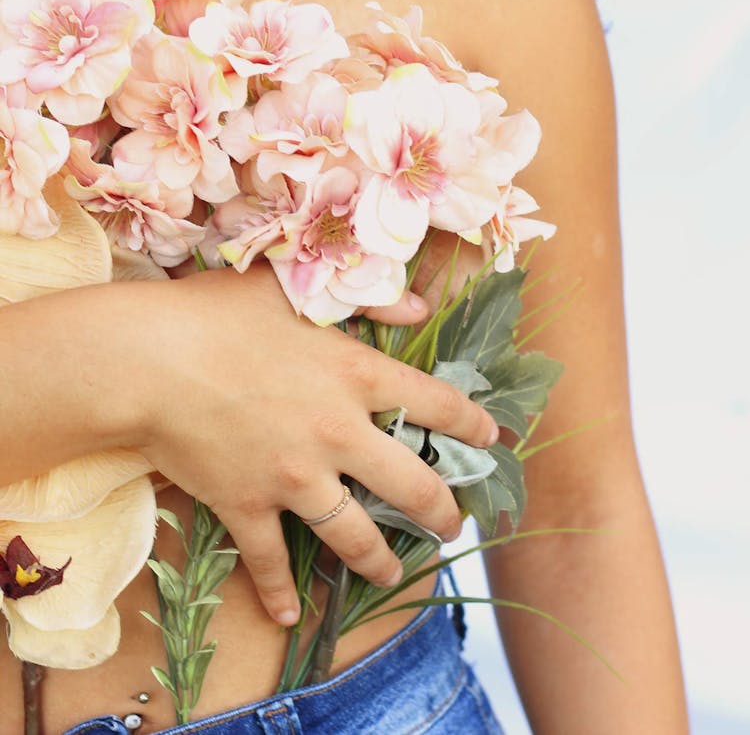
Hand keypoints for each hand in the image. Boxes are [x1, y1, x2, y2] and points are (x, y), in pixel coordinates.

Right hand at [135, 264, 498, 625]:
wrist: (147, 359)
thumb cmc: (218, 313)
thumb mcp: (296, 287)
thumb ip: (368, 296)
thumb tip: (422, 307)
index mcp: (355, 376)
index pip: (434, 403)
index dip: (471, 423)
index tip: (491, 439)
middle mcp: (336, 434)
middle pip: (410, 485)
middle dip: (441, 511)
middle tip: (453, 525)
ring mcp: (293, 478)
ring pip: (354, 535)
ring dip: (380, 560)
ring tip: (397, 573)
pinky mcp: (246, 507)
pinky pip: (269, 560)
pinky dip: (279, 593)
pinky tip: (291, 615)